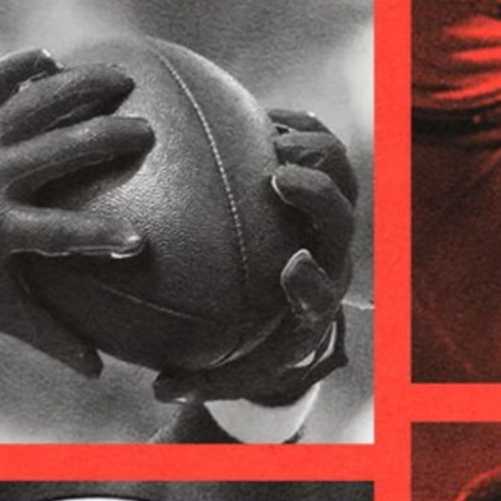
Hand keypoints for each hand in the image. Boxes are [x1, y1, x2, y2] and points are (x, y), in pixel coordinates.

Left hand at [0, 48, 157, 373]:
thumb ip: (50, 335)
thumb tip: (101, 371)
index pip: (55, 235)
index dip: (96, 238)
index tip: (137, 243)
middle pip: (55, 152)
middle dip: (103, 139)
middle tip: (146, 135)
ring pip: (34, 104)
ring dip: (80, 88)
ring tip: (124, 80)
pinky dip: (19, 67)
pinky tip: (51, 58)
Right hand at [153, 108, 358, 407]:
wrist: (298, 304)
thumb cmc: (260, 342)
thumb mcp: (235, 368)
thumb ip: (202, 379)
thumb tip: (159, 388)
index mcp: (312, 299)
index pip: (321, 291)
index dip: (312, 279)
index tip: (289, 266)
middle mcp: (330, 252)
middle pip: (340, 219)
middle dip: (318, 197)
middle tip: (280, 177)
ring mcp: (330, 214)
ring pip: (341, 174)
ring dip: (312, 151)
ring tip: (269, 134)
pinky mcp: (323, 178)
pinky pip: (320, 141)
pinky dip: (296, 125)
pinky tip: (257, 113)